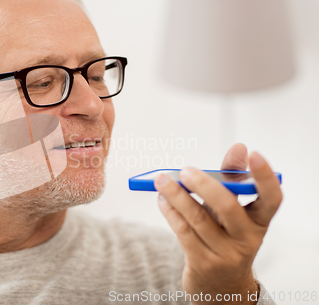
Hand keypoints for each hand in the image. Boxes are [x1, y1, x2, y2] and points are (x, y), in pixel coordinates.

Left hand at [155, 143, 281, 303]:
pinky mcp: (202, 263)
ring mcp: (225, 254)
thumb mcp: (233, 211)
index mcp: (260, 222)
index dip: (265, 177)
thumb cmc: (225, 236)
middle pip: (227, 207)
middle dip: (204, 185)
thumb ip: (232, 179)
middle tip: (184, 170)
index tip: (254, 155)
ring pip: (197, 218)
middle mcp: (247, 238)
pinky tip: (162, 200)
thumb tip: (239, 148)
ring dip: (176, 195)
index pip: (272, 198)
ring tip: (161, 180)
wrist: (220, 285)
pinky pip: (183, 231)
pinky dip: (170, 211)